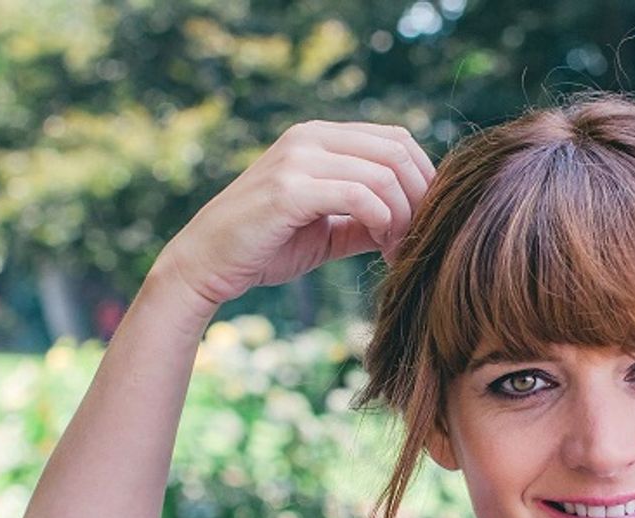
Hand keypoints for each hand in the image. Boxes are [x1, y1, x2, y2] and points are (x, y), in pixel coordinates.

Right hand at [155, 119, 435, 308]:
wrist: (208, 263)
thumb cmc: (266, 246)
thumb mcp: (328, 229)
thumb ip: (367, 218)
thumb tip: (414, 222)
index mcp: (320, 137)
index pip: (396, 139)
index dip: (424, 179)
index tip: (426, 222)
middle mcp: (310, 137)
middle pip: (398, 151)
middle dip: (421, 198)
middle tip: (419, 239)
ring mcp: (298, 159)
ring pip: (383, 174)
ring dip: (405, 217)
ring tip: (399, 251)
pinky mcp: (289, 189)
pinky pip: (358, 195)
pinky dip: (383, 222)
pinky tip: (383, 248)